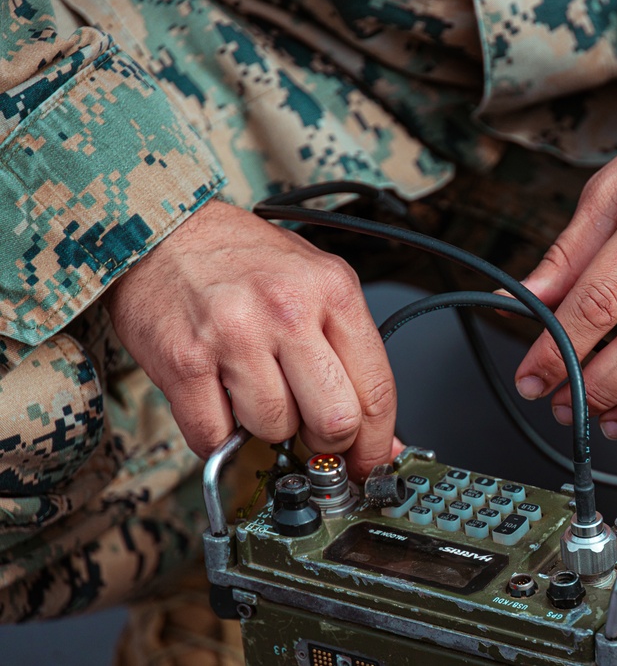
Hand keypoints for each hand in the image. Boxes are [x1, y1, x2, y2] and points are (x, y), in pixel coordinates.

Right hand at [103, 199, 396, 476]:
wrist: (162, 229)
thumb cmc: (242, 259)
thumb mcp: (314, 281)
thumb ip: (349, 352)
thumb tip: (379, 438)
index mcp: (333, 290)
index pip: (376, 389)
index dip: (375, 442)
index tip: (368, 462)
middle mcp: (288, 310)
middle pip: (334, 421)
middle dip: (324, 441)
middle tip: (308, 431)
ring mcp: (235, 335)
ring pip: (275, 429)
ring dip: (265, 428)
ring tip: (253, 390)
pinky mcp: (185, 361)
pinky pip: (215, 435)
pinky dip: (219, 436)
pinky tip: (219, 403)